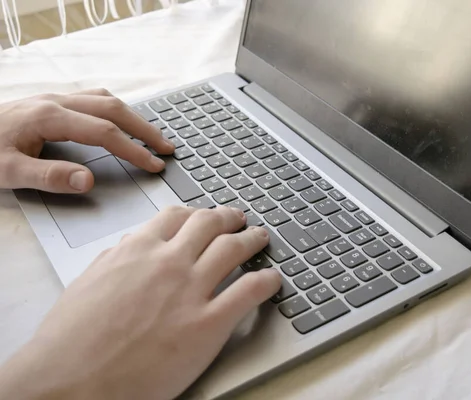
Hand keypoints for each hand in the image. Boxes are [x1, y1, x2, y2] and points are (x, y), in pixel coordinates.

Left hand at [0, 88, 173, 192]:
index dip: (134, 150)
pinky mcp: (50, 102)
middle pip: (114, 109)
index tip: (154, 165)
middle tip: (167, 147)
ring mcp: (53, 98)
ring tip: (151, 135)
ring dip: (133, 117)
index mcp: (49, 117)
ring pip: (105, 100)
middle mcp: (56, 102)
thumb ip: (49, 176)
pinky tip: (120, 121)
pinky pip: (93, 99)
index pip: (105, 133)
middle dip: (145, 129)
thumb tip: (88, 181)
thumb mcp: (8, 172)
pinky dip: (115, 110)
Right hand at [0, 206, 280, 399]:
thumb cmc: (72, 341)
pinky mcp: (208, 324)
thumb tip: (132, 246)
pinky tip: (273, 279)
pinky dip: (267, 280)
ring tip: (261, 238)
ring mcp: (191, 290)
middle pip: (211, 224)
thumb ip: (116, 259)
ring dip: (253, 239)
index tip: (206, 217)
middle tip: (239, 220)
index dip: (198, 213)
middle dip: (230, 218)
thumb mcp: (89, 283)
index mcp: (137, 250)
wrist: (71, 382)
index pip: (177, 216)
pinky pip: (250, 291)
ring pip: (234, 249)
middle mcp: (168, 262)